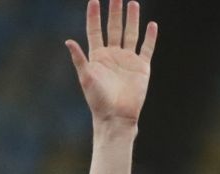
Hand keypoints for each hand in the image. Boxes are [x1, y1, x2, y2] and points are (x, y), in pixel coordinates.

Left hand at [66, 0, 155, 128]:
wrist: (116, 116)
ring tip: (133, 3)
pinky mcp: (141, 67)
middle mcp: (113, 55)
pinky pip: (146, 48)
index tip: (94, 0)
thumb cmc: (98, 100)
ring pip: (130, 34)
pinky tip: (151, 25)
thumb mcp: (86, 78)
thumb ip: (79, 59)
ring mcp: (128, 60)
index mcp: (98, 56)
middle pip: (114, 28)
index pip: (95, 30)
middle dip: (115, 12)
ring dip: (132, 19)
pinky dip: (150, 37)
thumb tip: (68, 41)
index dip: (94, 16)